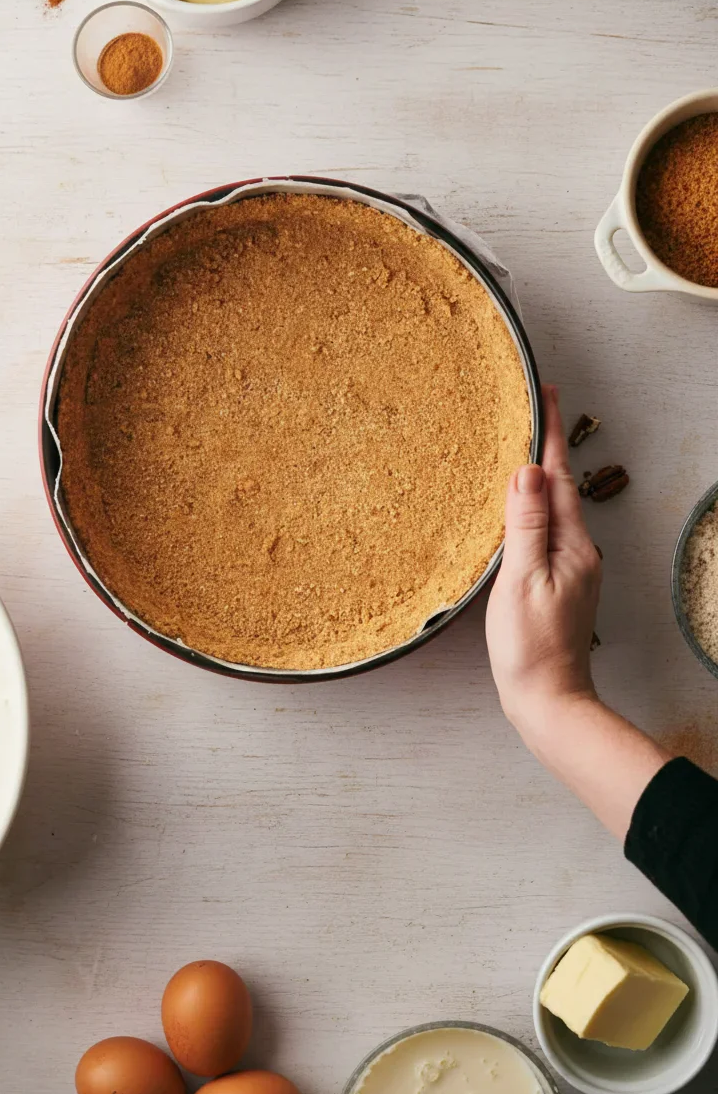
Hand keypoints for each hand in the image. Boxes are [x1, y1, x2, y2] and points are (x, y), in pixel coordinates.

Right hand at [486, 385, 601, 732]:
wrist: (548, 699)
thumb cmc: (531, 647)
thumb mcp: (522, 581)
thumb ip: (525, 524)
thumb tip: (527, 472)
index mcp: (571, 545)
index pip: (559, 476)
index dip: (550, 435)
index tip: (545, 394)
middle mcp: (578, 552)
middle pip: (560, 487)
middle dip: (546, 448)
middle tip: (531, 411)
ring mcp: (570, 569)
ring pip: (553, 509)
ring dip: (539, 477)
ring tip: (520, 450)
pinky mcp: (558, 584)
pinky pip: (546, 531)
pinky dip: (532, 509)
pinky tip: (516, 510)